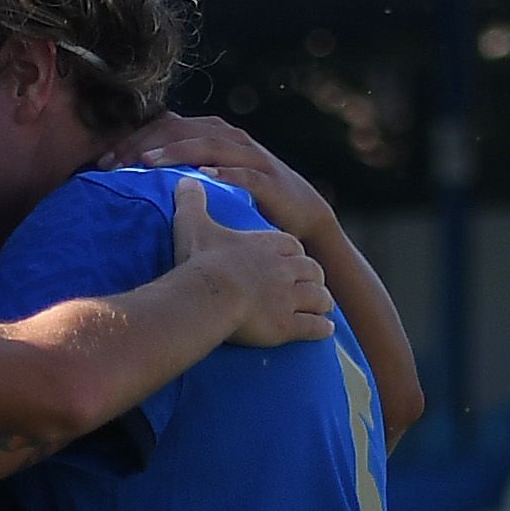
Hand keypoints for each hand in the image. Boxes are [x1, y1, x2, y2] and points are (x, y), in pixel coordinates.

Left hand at [128, 110, 325, 234]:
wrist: (302, 214)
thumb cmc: (247, 196)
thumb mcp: (208, 178)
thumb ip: (177, 171)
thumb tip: (129, 178)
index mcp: (211, 133)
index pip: (165, 127)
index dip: (132, 140)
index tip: (101, 162)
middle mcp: (230, 137)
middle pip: (181, 131)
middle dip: (144, 145)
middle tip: (113, 164)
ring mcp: (250, 156)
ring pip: (209, 145)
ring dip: (177, 152)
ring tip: (147, 163)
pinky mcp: (268, 179)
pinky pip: (245, 173)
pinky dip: (224, 173)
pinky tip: (203, 177)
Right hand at [171, 173, 334, 347]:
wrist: (209, 295)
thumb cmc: (201, 262)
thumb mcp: (193, 225)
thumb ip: (191, 202)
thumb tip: (185, 180)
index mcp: (267, 246)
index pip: (292, 245)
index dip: (295, 253)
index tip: (292, 259)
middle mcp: (284, 269)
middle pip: (312, 269)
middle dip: (314, 277)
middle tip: (311, 285)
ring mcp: (289, 298)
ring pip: (319, 297)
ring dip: (322, 303)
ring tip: (322, 309)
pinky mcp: (287, 326)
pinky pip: (314, 327)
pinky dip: (321, 328)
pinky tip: (324, 330)